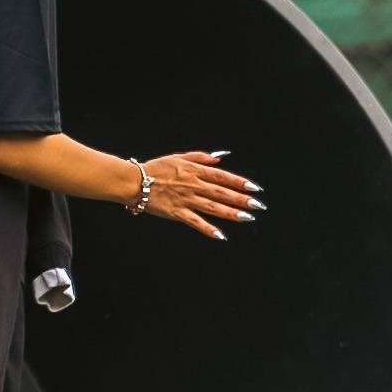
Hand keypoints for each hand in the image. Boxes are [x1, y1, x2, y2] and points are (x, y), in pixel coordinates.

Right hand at [136, 151, 261, 239]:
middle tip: (258, 205)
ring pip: (212, 207)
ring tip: (247, 218)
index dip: (240, 182)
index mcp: (195, 170)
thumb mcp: (179, 157)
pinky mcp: (177, 212)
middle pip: (221, 192)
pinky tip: (220, 235)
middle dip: (241, 199)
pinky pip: (195, 222)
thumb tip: (220, 158)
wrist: (134, 181)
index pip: (223, 176)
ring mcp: (186, 200)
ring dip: (231, 213)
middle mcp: (193, 185)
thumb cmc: (155, 168)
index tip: (255, 188)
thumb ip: (201, 157)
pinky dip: (207, 229)